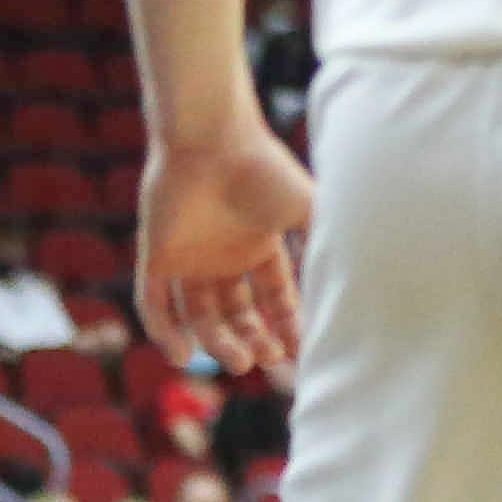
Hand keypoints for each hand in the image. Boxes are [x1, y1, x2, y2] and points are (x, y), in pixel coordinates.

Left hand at [137, 114, 314, 376]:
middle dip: (253, 340)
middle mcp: (222, 256)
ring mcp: (188, 257)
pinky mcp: (156, 254)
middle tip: (267, 358)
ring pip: (199, 315)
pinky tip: (180, 355)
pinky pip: (153, 302)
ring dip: (216, 343)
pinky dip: (164, 331)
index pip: (272, 299)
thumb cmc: (263, 169)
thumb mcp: (308, 211)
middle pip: (237, 313)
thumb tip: (347, 292)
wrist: (212, 139)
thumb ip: (324, 248)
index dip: (286, 327)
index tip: (300, 353)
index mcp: (258, 245)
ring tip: (237, 361)